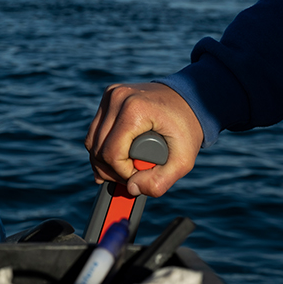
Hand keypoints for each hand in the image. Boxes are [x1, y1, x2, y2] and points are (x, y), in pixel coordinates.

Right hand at [85, 83, 202, 196]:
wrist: (191, 98)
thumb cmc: (187, 128)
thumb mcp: (183, 160)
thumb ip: (159, 182)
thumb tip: (131, 188)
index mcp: (134, 109)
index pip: (111, 154)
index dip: (123, 173)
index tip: (140, 175)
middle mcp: (118, 98)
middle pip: (97, 149)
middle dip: (113, 170)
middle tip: (133, 175)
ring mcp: (111, 95)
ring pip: (92, 141)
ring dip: (104, 161)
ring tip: (125, 168)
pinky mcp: (109, 97)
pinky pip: (95, 131)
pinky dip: (102, 148)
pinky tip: (116, 157)